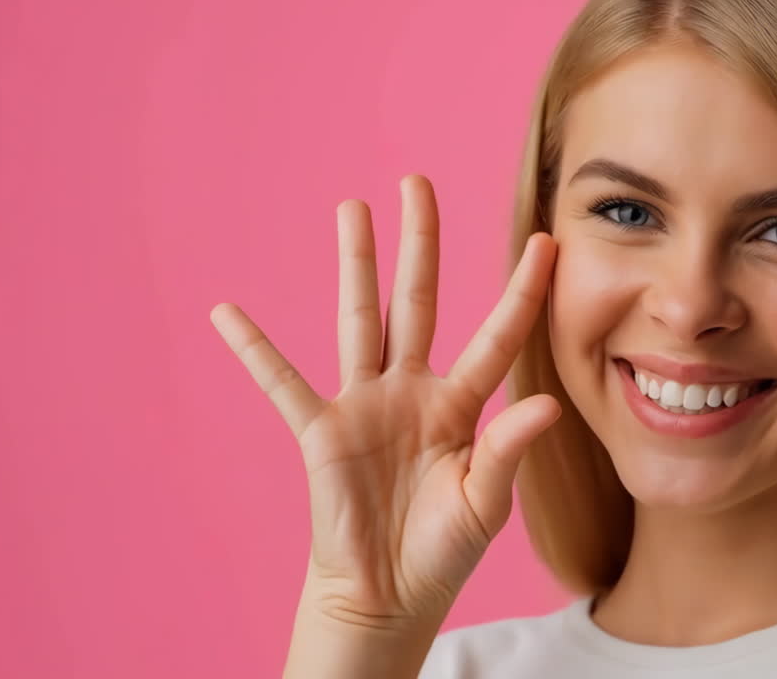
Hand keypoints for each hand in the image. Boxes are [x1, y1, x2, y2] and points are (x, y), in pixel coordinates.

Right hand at [210, 175, 558, 629]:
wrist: (388, 595)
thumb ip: (508, 449)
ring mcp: (364, 405)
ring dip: (354, 265)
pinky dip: (255, 351)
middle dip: (419, 243)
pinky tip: (228, 313)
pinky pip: (284, 384)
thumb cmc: (442, 549)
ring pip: (359, 320)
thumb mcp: (485, 501)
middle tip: (417, 182)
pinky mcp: (321, 432)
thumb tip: (548, 404)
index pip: (496, 336)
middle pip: (418, 301)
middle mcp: (411, 390)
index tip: (547, 242)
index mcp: (459, 405)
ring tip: (351, 209)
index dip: (521, 292)